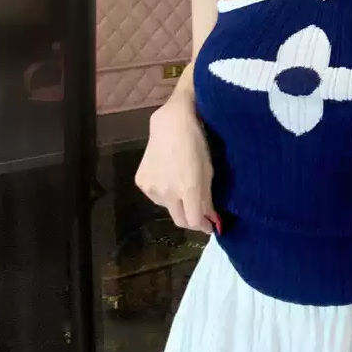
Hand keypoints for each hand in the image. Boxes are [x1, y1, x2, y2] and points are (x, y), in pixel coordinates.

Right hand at [135, 99, 218, 234]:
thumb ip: (207, 198)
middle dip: (191, 220)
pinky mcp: (141, 182)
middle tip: (199, 214)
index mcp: (188, 189)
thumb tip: (210, 219)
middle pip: (179, 220)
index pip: (194, 222)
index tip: (210, 225)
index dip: (204, 226)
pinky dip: (164, 192)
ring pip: (167, 207)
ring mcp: (152, 188)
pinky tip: (168, 176)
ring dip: (177, 203)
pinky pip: (155, 196)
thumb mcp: (208, 171)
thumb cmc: (197, 143)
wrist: (172, 124)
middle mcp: (168, 193)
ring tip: (182, 185)